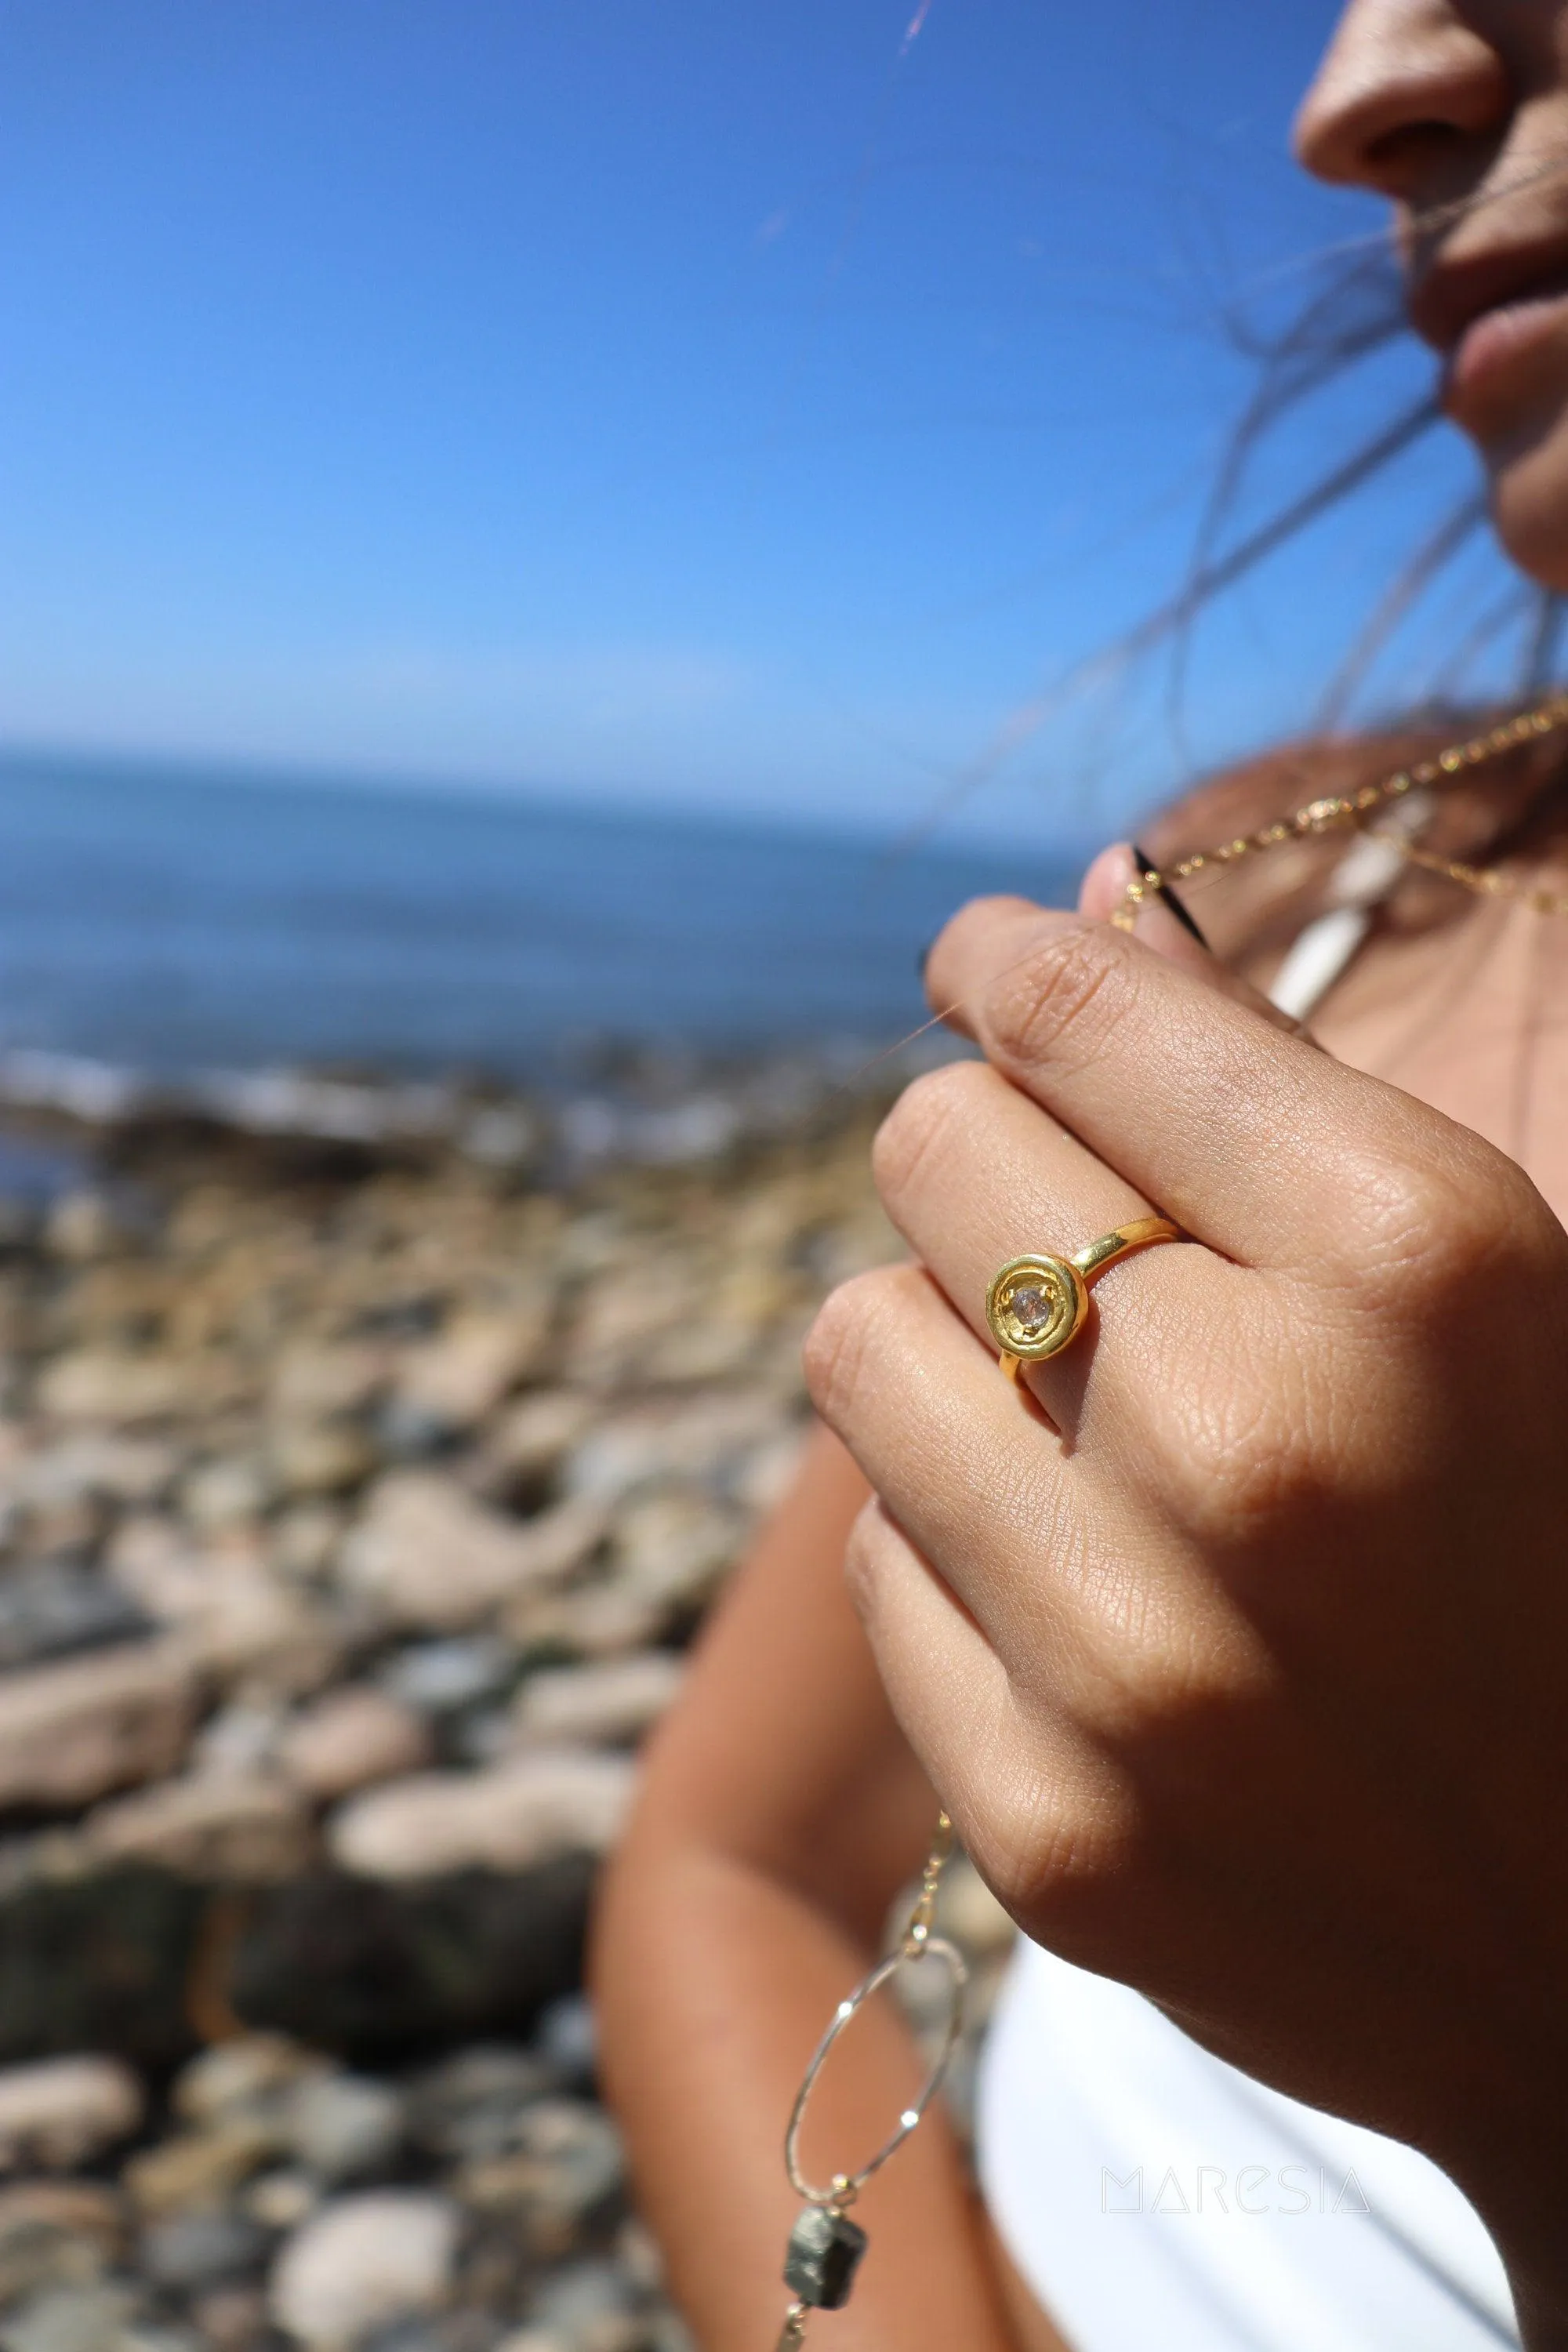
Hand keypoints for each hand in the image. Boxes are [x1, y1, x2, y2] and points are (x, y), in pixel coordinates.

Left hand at [805, 875, 1567, 2334]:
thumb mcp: (1508, 1277)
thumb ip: (1283, 1091)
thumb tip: (1073, 907)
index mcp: (1424, 1262)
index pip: (1081, 1009)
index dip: (1009, 962)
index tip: (986, 966)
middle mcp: (1255, 1444)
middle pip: (930, 1147)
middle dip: (984, 1148)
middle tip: (1059, 1211)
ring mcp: (1133, 1655)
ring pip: (857, 1337)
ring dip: (946, 1338)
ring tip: (1073, 1405)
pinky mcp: (1044, 1821)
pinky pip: (878, 1554)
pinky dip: (952, 1530)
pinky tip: (1083, 1577)